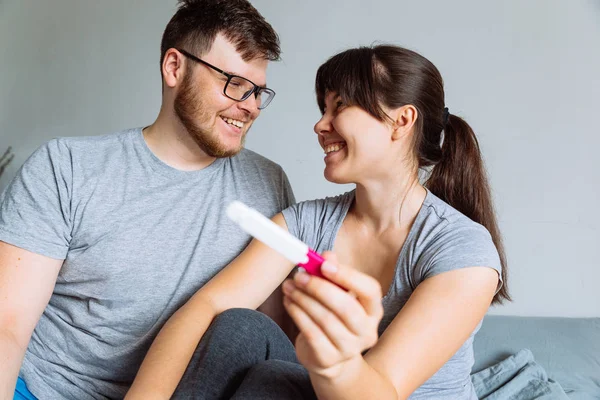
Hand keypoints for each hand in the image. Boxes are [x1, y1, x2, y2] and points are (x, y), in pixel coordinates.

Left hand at [282, 251, 383, 378]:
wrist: (328, 356)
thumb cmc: (334, 316)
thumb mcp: (337, 294)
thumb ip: (333, 273)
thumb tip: (327, 255)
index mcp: (374, 311)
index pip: (370, 290)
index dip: (348, 276)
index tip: (323, 265)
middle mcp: (366, 331)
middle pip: (346, 307)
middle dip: (319, 288)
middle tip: (299, 276)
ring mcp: (349, 348)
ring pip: (325, 319)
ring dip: (303, 299)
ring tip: (289, 287)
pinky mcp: (328, 359)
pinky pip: (311, 333)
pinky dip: (297, 314)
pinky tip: (289, 302)